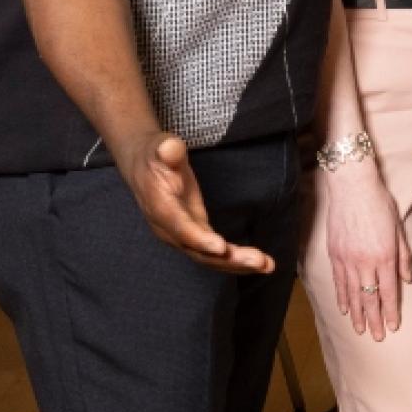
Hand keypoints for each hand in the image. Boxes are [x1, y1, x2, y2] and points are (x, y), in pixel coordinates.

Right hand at [110, 131, 272, 273]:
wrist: (143, 166)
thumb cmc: (155, 155)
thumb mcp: (159, 146)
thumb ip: (167, 150)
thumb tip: (169, 148)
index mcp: (160, 207)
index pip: (180, 227)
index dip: (199, 239)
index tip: (221, 248)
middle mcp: (169, 229)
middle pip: (198, 251)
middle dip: (228, 259)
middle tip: (259, 261)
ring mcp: (181, 235)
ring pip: (208, 257)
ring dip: (237, 263)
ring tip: (267, 265)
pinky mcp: (193, 235)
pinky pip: (213, 254)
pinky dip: (235, 260)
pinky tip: (260, 263)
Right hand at [319, 156, 411, 340]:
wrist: (352, 187)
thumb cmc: (379, 203)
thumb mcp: (398, 228)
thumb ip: (404, 255)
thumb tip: (409, 279)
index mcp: (384, 256)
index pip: (389, 291)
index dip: (391, 311)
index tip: (393, 326)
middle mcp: (365, 262)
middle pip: (370, 298)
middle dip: (374, 319)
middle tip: (377, 337)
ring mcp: (347, 259)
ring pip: (352, 294)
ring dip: (357, 314)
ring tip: (361, 330)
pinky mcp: (334, 254)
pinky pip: (338, 282)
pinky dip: (341, 297)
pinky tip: (345, 309)